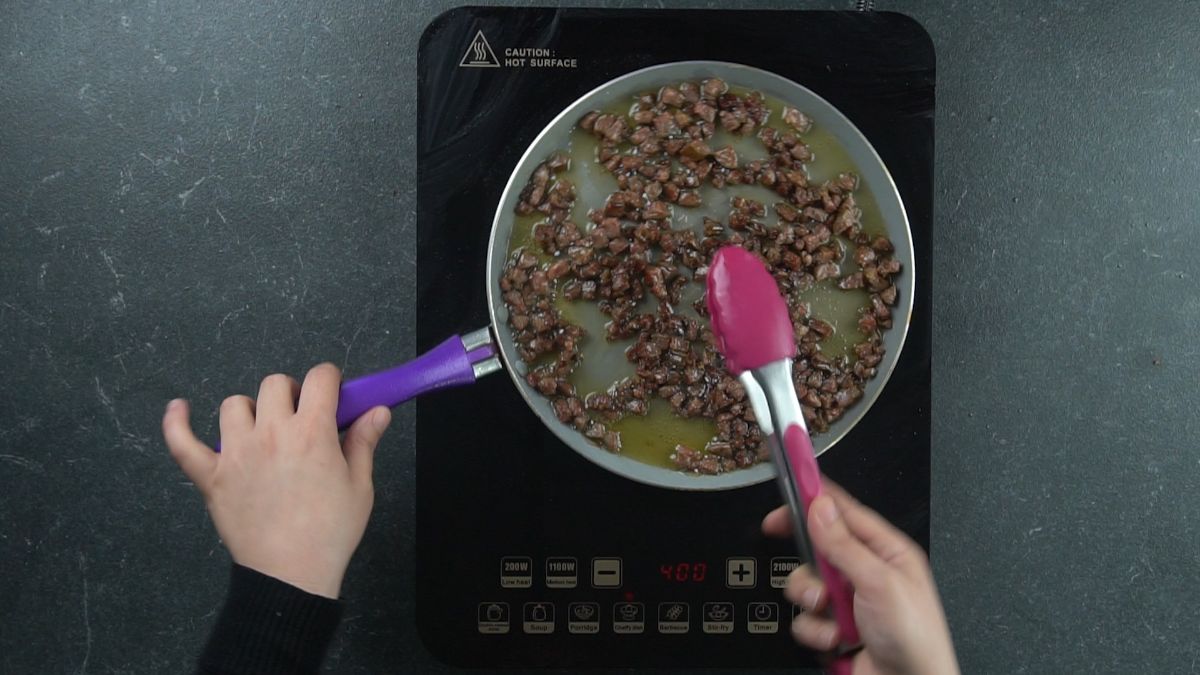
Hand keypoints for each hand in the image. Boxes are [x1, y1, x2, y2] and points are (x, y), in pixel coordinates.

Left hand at [162, 363, 390, 598]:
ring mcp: (235, 453)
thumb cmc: (330, 533)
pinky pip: (182, 441)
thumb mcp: (359, 486)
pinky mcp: (210, 476)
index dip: (330, 380)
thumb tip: (378, 411)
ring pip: (234, 405)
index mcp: (311, 432)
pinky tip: (179, 408)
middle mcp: (271, 433)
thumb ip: (364, 442)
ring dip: (251, 410)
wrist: (291, 575)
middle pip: (275, 384)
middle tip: (301, 417)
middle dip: (292, 393)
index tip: (333, 394)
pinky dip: (176, 422)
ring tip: (262, 430)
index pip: (319, 378)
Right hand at [762, 480, 958, 674]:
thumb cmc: (917, 639)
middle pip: (818, 547)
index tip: (790, 485)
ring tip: (835, 618)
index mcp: (886, 552)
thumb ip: (845, 545)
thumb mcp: (880, 583)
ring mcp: (848, 601)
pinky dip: (815, 631)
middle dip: (810, 566)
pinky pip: (805, 617)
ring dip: (813, 603)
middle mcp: (865, 573)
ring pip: (806, 583)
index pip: (844, 511)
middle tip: (812, 574)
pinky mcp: (834, 627)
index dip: (815, 498)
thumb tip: (820, 508)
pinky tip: (837, 641)